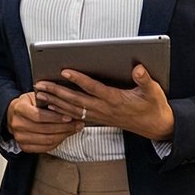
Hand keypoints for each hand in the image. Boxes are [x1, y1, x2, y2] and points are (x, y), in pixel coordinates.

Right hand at [6, 90, 81, 152]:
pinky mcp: (24, 147)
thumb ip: (48, 99)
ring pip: (47, 140)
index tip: (69, 117)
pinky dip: (58, 142)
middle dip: (64, 127)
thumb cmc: (28, 104)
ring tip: (75, 129)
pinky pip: (45, 148)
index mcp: (19, 109)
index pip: (39, 116)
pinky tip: (65, 136)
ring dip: (64, 135)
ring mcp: (20, 137)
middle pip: (45, 129)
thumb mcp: (35, 96)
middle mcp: (17, 124)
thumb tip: (69, 104)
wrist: (13, 115)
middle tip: (78, 124)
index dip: (55, 117)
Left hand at [34, 65, 173, 140]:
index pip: (93, 88)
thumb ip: (145, 80)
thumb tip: (138, 69)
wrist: (155, 126)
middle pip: (76, 100)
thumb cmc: (153, 106)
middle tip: (40, 84)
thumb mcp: (153, 91)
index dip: (79, 80)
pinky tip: (51, 108)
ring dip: (55, 102)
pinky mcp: (98, 119)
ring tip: (40, 94)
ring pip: (72, 109)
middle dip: (57, 92)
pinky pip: (76, 116)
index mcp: (115, 99)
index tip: (65, 71)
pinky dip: (62, 112)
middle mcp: (104, 109)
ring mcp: (99, 115)